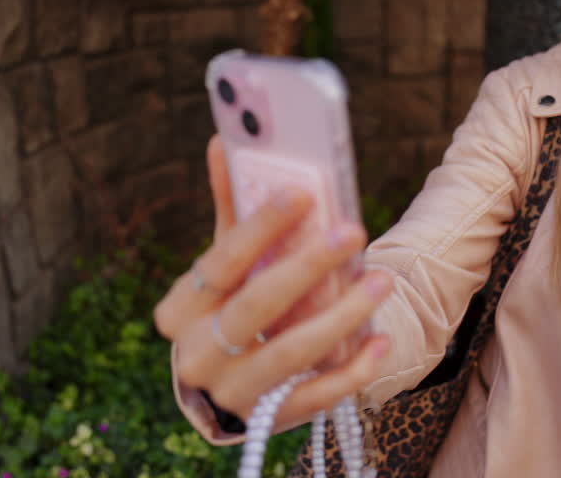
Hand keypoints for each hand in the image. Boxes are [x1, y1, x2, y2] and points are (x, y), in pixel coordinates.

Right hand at [153, 135, 393, 425]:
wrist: (224, 385)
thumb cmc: (228, 308)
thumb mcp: (224, 266)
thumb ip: (229, 210)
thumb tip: (223, 142)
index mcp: (180, 309)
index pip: (220, 263)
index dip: (260, 226)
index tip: (300, 191)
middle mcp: (197, 354)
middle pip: (255, 307)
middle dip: (305, 267)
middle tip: (352, 231)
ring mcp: (232, 392)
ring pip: (288, 354)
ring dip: (340, 317)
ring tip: (380, 281)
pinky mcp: (269, 418)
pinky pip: (314, 397)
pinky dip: (350, 371)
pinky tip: (379, 341)